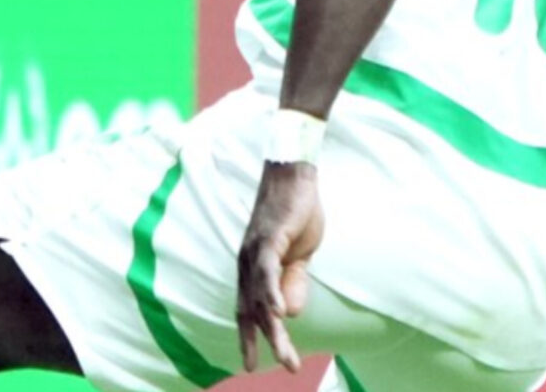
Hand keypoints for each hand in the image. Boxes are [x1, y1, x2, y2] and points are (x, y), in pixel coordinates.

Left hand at [236, 161, 324, 372]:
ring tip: (284, 353)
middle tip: (273, 369)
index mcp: (253, 268)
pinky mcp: (269, 237)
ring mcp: (255, 250)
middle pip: (252, 309)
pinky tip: (279, 312)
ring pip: (261, 296)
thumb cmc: (295, 216)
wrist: (295, 177)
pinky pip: (267, 268)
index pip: (247, 309)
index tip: (249, 365)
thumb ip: (293, 283)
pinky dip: (272, 291)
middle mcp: (247, 262)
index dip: (247, 337)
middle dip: (261, 342)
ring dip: (273, 327)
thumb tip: (289, 315)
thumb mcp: (299, 257)